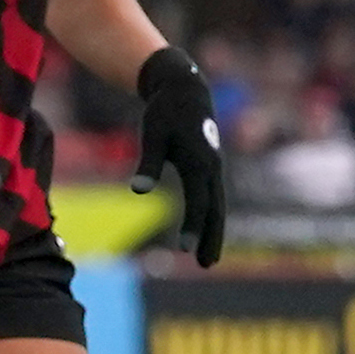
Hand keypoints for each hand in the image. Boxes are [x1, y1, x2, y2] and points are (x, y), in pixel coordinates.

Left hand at [131, 46, 227, 267]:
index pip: (198, 203)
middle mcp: (212, 168)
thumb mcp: (152, 135)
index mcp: (200, 162)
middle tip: (206, 265)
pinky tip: (202, 231)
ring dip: (211, 231)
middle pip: (214, 210)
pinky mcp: (209, 166)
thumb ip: (147, 164)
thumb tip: (138, 191)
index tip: (184, 252)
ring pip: (216, 205)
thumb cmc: (165, 112)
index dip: (191, 228)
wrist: (184, 88)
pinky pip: (211, 196)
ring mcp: (214, 167)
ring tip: (207, 258)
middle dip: (210, 238)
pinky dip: (208, 216)